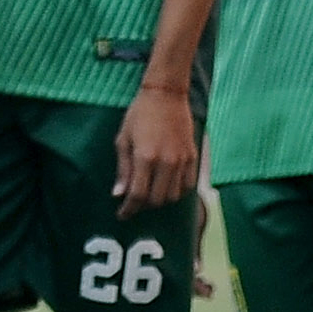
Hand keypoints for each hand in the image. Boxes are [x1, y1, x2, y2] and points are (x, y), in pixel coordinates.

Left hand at [114, 80, 198, 215]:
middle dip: (143, 206)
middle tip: (134, 204)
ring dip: (160, 200)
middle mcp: (166, 162)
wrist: (166, 96)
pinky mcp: (193, 157)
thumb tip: (119, 194)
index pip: (138, 195)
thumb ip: (123, 169)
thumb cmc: (139, 115)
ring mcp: (183, 160)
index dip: (129, 209)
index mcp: (145, 158)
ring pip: (174, 196)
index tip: (122, 215)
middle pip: (157, 200)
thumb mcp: (123, 140)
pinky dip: (176, 192)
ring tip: (149, 195)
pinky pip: (188, 185)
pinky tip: (166, 187)